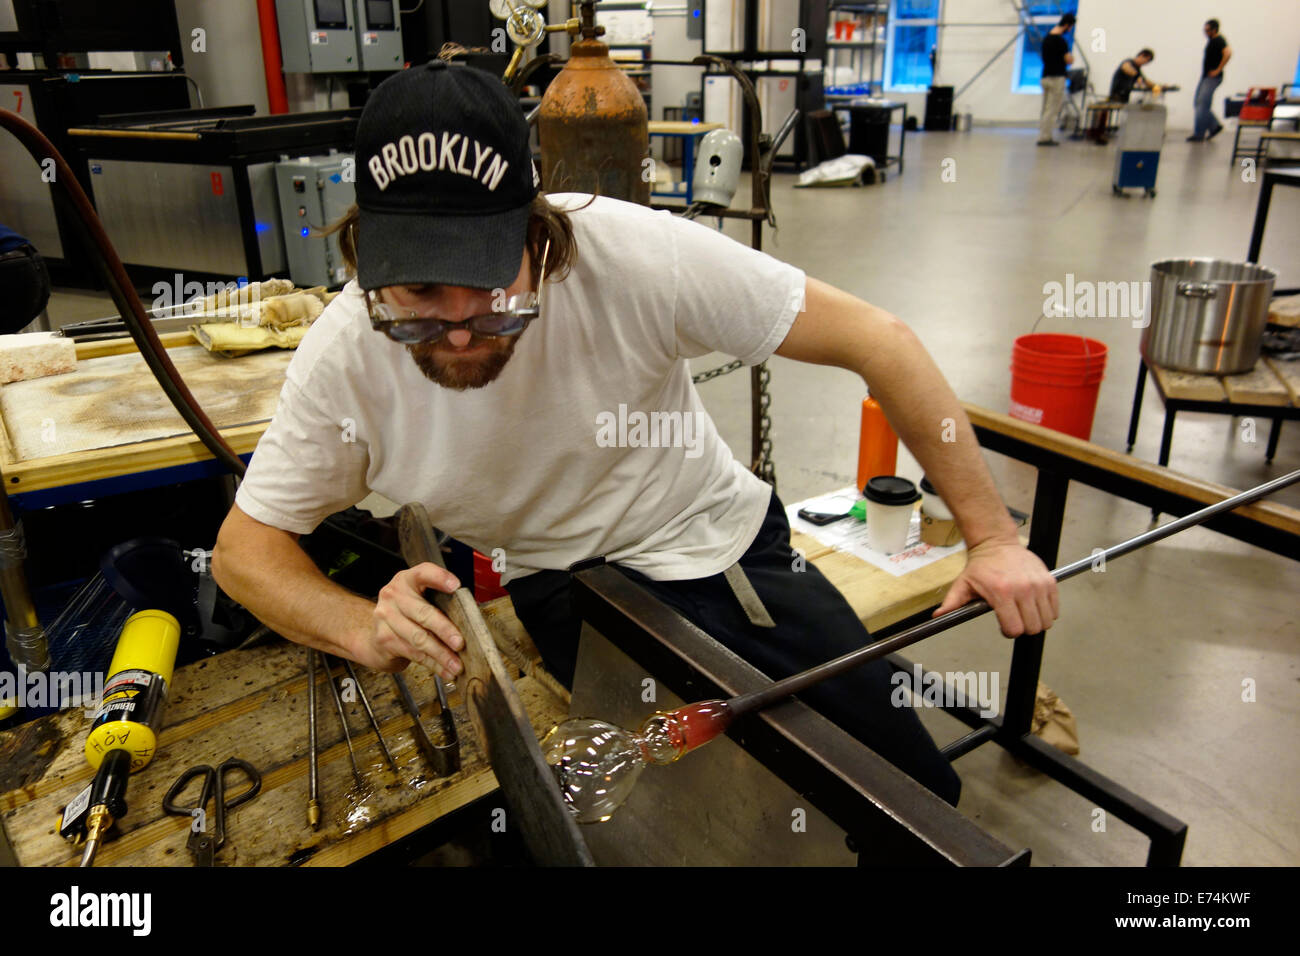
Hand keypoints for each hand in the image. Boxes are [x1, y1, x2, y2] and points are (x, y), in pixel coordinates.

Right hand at [360, 562, 464, 677]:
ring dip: (441, 654)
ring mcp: (386, 617)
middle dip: (445, 630)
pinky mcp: (385, 639)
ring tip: (457, 664)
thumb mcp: (419, 599)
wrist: (376, 632)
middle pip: (423, 613)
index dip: (440, 578)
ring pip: (419, 638)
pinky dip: (433, 664)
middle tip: (460, 643)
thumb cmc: (407, 613)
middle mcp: (394, 595)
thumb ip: (439, 602)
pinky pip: (414, 654)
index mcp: (407, 580)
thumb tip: (470, 620)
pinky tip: (445, 670)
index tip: (456, 586)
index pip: (424, 573)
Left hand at [933, 536, 1058, 636]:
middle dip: (1023, 628)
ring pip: (1046, 620)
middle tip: (1015, 619)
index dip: (1009, 631)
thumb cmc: (981, 566)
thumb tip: (937, 617)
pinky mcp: (1049, 580)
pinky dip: (1047, 611)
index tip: (1005, 625)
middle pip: (1032, 627)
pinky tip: (1034, 604)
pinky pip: (1055, 608)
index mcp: (1001, 593)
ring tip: (1024, 612)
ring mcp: (1038, 585)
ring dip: (1036, 621)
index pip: (1014, 629)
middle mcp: (1022, 589)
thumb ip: (952, 603)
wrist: (996, 543)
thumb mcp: (963, 584)